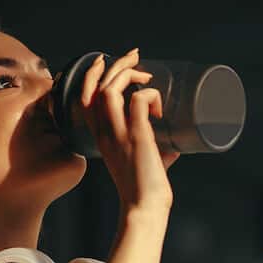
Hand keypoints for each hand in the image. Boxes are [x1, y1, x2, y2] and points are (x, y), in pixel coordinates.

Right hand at [79, 49, 180, 211]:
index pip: (84, 98)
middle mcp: (104, 133)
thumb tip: (178, 141)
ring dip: (128, 73)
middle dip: (115, 65)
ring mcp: (118, 134)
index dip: (92, 76)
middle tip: (135, 55)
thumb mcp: (146, 160)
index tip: (107, 61)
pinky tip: (159, 108)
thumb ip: (156, 147)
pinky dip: (150, 95)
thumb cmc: (147, 188)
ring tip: (146, 74)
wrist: (145, 207)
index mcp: (101, 137)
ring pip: (110, 89)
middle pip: (96, 88)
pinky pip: (138, 100)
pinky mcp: (136, 136)